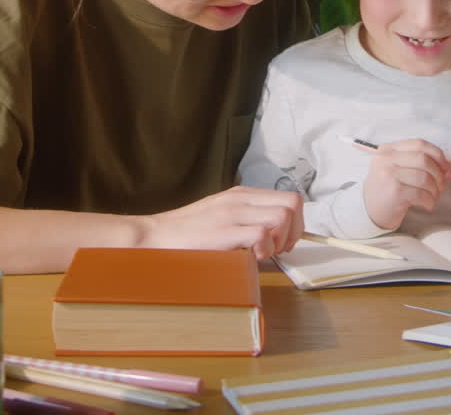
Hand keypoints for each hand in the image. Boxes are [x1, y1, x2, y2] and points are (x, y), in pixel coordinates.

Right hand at [141, 186, 303, 259]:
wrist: (154, 235)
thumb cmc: (186, 233)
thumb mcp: (221, 215)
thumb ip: (246, 218)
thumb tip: (273, 235)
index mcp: (242, 194)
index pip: (289, 198)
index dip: (296, 222)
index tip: (283, 241)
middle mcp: (241, 198)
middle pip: (293, 203)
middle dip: (295, 231)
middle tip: (278, 250)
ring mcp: (233, 212)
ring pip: (282, 216)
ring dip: (282, 239)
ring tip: (264, 253)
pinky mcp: (224, 230)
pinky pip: (263, 234)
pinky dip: (266, 248)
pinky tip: (252, 256)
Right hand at [363, 138, 447, 229]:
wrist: (369, 210)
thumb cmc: (388, 188)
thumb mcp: (396, 167)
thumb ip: (416, 159)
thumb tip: (447, 163)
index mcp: (388, 149)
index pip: (419, 144)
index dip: (437, 154)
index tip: (445, 167)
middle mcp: (386, 159)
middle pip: (423, 159)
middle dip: (438, 173)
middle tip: (441, 185)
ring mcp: (388, 175)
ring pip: (424, 177)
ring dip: (434, 190)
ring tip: (433, 196)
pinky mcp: (393, 192)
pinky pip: (421, 194)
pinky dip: (429, 200)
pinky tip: (428, 205)